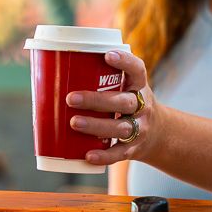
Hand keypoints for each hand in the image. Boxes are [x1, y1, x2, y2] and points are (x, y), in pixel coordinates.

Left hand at [66, 50, 157, 166]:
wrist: (159, 134)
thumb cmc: (129, 103)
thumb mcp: (126, 87)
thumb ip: (102, 78)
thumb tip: (52, 69)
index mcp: (139, 86)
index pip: (138, 70)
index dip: (125, 62)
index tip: (107, 55)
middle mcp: (143, 106)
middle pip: (124, 102)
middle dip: (96, 100)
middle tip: (71, 98)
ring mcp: (140, 129)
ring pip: (120, 128)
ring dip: (96, 126)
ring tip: (74, 123)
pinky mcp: (134, 149)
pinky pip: (119, 153)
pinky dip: (104, 156)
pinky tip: (87, 155)